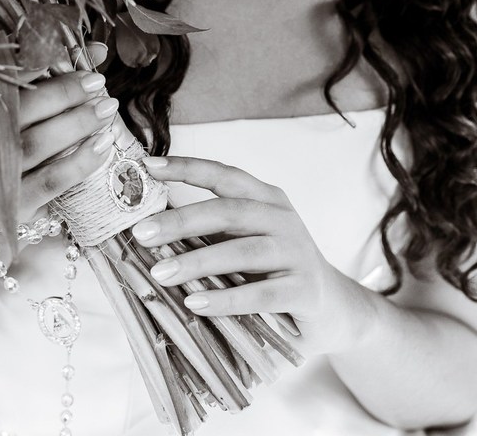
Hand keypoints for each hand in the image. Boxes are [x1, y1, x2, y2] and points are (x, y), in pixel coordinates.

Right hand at [13, 41, 119, 229]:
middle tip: (100, 83)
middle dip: (64, 92)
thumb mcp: (23, 121)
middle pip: (20, 109)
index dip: (44, 63)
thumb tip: (96, 52)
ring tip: (107, 110)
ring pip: (36, 144)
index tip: (82, 57)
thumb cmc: (6, 159)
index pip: (7, 79)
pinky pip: (50, 180)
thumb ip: (55, 85)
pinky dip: (80, 163)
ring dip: (76, 124)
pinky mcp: (10, 205)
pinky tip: (103, 147)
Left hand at [132, 155, 358, 353]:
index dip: (187, 168)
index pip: (223, 175)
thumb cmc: (274, 272)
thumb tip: (151, 232)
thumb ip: (211, 234)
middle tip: (141, 234)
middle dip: (181, 221)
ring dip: (196, 262)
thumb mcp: (245, 243)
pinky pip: (260, 294)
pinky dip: (225, 299)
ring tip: (160, 273)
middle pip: (227, 211)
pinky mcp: (304, 290)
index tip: (148, 166)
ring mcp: (296, 253)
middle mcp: (283, 219)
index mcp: (266, 200)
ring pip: (241, 252)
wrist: (335, 310)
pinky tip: (195, 303)